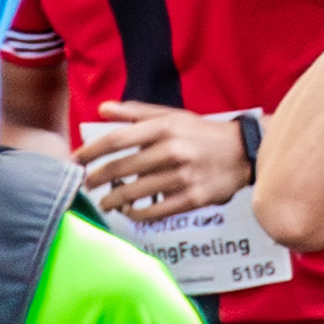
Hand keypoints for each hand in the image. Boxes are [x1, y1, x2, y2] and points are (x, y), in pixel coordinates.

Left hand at [78, 103, 256, 220]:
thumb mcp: (174, 117)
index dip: (91, 151)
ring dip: (113, 200)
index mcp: (166, 127)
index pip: (118, 139)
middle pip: (121, 168)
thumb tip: (103, 109)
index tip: (76, 160)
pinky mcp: (194, 197)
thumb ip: (137, 113)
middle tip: (86, 184)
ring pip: (136, 193)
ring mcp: (184, 176)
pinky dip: (138, 214)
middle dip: (97, 178)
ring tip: (104, 202)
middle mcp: (174, 150)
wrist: (246, 152)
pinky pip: (156, 211)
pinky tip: (130, 211)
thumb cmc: (204, 134)